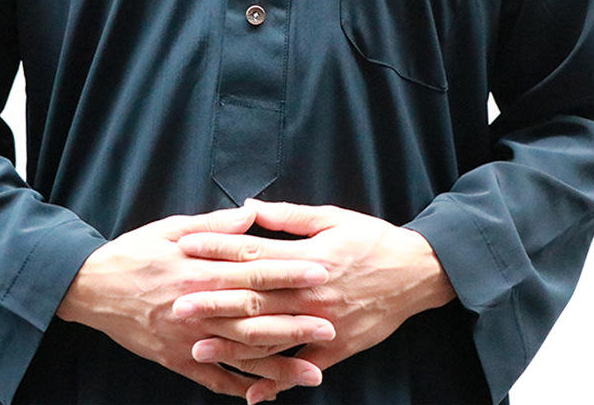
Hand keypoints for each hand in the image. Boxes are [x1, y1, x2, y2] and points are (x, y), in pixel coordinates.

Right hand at [55, 204, 334, 398]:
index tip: (320, 273)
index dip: (289, 273)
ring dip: (278, 365)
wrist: (91, 287)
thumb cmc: (134, 252)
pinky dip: (239, 387)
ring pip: (240, 355)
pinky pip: (212, 378)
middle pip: (254, 316)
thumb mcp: (171, 227)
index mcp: (201, 270)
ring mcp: (188, 339)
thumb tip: (251, 215)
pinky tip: (265, 394)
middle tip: (331, 326)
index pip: (254, 272)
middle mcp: (199, 307)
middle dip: (295, 322)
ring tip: (313, 372)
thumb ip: (215, 226)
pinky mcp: (176, 359)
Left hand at [173, 199, 456, 403]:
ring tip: (197, 348)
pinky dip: (277, 383)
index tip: (186, 248)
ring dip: (233, 345)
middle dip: (213, 301)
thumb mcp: (332, 217)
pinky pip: (302, 368)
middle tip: (177, 304)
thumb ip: (289, 216)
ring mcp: (323, 324)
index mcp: (306, 258)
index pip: (252, 253)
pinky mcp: (337, 347)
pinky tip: (251, 396)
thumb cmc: (372, 239)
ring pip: (271, 338)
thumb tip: (249, 208)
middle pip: (254, 299)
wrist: (416, 272)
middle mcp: (310, 293)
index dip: (217, 250)